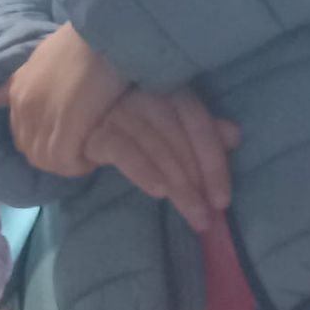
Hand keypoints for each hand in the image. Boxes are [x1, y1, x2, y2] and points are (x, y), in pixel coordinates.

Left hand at [0, 24, 126, 176]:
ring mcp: (42, 118)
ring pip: (46, 161)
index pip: (21, 134)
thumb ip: (19, 80)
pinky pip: (64, 161)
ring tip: (91, 151)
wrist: (107, 30)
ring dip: (69, 162)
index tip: (71, 137)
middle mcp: (23, 108)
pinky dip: (79, 163)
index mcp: (17, 91)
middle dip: (56, 155)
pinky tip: (96, 154)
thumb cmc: (85, 40)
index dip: (46, 141)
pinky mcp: (65, 127)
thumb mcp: (44, 57)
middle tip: (83, 148)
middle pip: (31, 151)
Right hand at [82, 89, 239, 231]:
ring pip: (157, 149)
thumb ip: (200, 131)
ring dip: (177, 185)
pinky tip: (158, 193)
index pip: (199, 126)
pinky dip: (143, 171)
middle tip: (207, 216)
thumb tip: (234, 136)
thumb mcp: (168, 127)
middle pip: (179, 142)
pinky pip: (124, 151)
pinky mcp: (96, 131)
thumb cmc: (130, 126)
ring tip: (191, 213)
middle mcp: (147, 98)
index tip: (222, 199)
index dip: (214, 163)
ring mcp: (120, 112)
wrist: (75, 124)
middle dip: (197, 182)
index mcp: (171, 93)